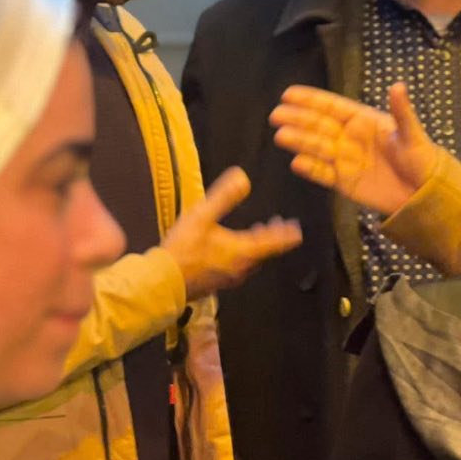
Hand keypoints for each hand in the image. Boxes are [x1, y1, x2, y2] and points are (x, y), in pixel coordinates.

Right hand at [162, 166, 301, 300]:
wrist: (163, 282)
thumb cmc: (183, 248)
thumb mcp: (201, 216)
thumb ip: (223, 197)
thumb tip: (243, 177)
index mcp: (243, 252)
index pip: (274, 243)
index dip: (286, 236)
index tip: (297, 230)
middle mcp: (242, 268)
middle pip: (265, 252)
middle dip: (273, 237)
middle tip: (279, 225)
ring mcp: (230, 278)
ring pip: (252, 261)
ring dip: (259, 246)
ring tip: (259, 232)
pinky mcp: (218, 283)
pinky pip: (240, 267)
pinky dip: (246, 254)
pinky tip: (235, 249)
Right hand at [269, 82, 439, 216]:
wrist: (424, 194)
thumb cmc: (421, 158)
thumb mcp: (412, 133)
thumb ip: (401, 111)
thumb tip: (398, 85)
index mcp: (363, 120)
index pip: (331, 106)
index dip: (310, 100)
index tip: (289, 94)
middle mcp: (349, 137)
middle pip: (318, 126)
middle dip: (298, 119)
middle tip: (276, 115)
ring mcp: (344, 159)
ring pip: (317, 147)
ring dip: (299, 141)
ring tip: (281, 136)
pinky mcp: (343, 181)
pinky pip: (323, 173)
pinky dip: (310, 169)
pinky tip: (297, 162)